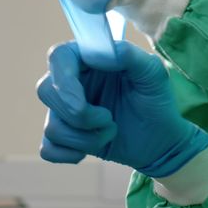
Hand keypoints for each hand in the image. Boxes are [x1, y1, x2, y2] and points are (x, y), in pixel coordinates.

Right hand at [35, 41, 207, 177]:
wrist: (161, 140)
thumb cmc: (156, 100)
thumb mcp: (153, 73)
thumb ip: (129, 55)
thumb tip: (98, 53)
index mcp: (86, 59)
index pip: (58, 57)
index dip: (64, 79)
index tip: (82, 102)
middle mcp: (70, 81)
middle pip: (46, 91)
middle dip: (79, 115)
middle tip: (108, 118)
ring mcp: (63, 110)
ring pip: (51, 126)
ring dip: (85, 137)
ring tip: (111, 130)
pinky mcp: (64, 136)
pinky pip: (48, 149)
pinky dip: (69, 154)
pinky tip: (91, 149)